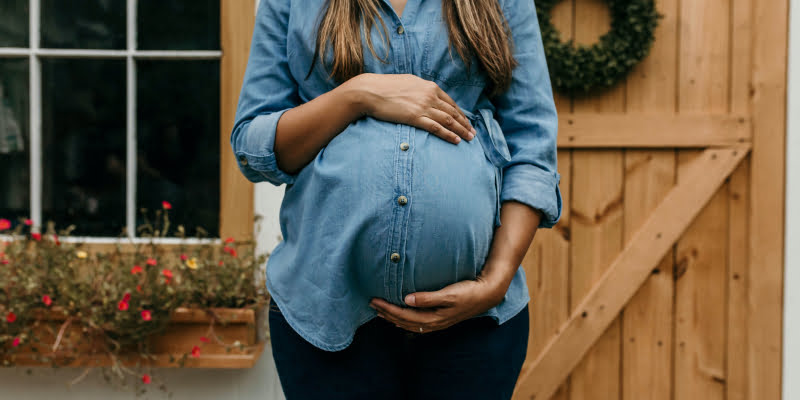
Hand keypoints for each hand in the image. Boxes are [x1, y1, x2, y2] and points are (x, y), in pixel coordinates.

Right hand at [348, 73, 475, 143]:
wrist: (370, 91)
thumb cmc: (386, 87)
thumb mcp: (408, 83)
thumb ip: (421, 89)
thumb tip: (426, 94)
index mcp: (430, 87)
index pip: (450, 103)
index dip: (460, 114)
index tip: (467, 122)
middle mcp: (430, 95)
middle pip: (453, 112)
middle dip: (465, 124)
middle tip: (473, 133)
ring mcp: (423, 106)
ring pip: (448, 120)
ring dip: (461, 130)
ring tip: (469, 139)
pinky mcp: (415, 117)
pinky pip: (436, 127)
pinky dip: (448, 134)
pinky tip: (456, 140)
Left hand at [369, 274, 505, 333]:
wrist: (487, 294)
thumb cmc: (468, 292)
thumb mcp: (449, 294)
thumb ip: (428, 298)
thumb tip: (406, 300)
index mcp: (433, 318)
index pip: (404, 316)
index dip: (388, 309)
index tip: (375, 300)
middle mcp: (433, 323)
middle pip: (404, 321)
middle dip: (386, 313)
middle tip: (372, 303)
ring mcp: (437, 322)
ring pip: (409, 323)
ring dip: (393, 317)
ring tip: (380, 310)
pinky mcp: (440, 318)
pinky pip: (417, 322)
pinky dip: (405, 319)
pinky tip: (401, 315)